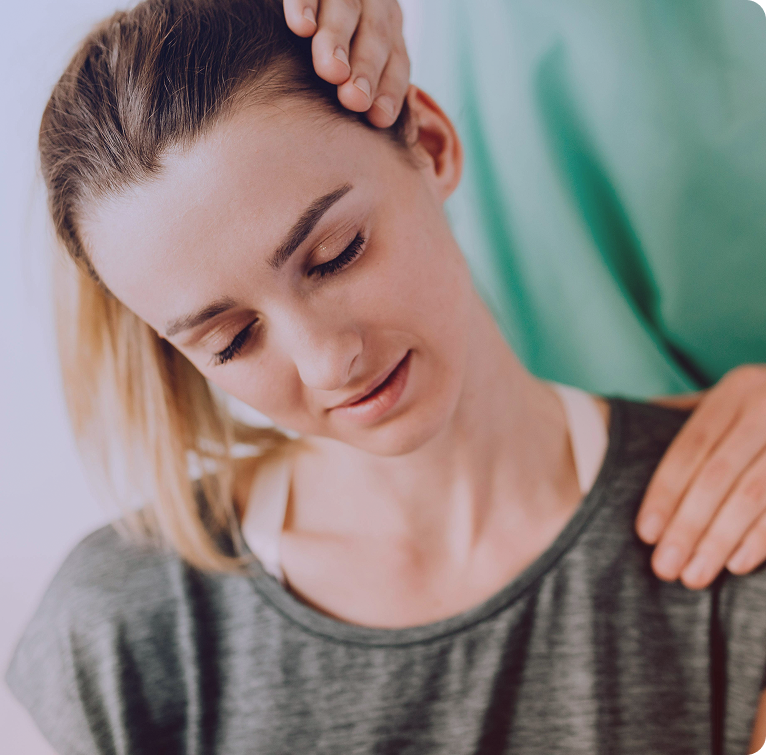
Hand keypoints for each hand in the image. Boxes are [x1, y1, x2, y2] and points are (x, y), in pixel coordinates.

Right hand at [283, 0, 410, 127]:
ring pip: (345, 9)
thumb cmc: (339, 50)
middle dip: (365, 68)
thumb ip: (368, 88)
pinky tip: (301, 27)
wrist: (321, 1)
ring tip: (331, 71)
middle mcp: (373, 6)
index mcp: (388, 32)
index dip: (390, 89)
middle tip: (354, 99)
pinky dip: (305, 4)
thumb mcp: (358, 62)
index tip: (379, 118)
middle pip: (375, 35)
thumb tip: (376, 127)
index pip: (397, 62)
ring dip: (338, 41)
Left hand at [637, 365, 765, 588]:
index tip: (645, 533)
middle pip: (716, 476)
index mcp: (736, 390)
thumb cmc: (765, 408)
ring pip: (752, 495)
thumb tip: (610, 423)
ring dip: (719, 541)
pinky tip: (738, 564)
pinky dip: (761, 538)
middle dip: (687, 525)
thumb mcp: (731, 401)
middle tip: (664, 567)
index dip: (665, 492)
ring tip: (694, 576)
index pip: (690, 448)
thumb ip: (682, 415)